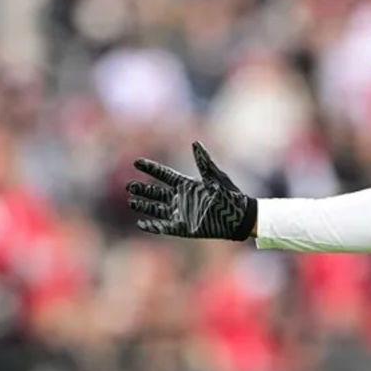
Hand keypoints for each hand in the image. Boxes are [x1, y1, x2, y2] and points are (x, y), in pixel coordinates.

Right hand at [126, 141, 256, 240]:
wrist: (240, 217)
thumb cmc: (230, 196)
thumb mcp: (215, 178)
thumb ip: (203, 162)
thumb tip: (195, 143)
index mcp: (188, 185)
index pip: (164, 175)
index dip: (151, 169)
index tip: (137, 162)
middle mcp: (181, 198)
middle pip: (156, 192)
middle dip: (143, 189)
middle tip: (129, 186)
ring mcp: (181, 213)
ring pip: (157, 209)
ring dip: (144, 206)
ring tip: (132, 201)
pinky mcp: (183, 227)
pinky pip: (164, 227)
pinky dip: (152, 226)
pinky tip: (141, 223)